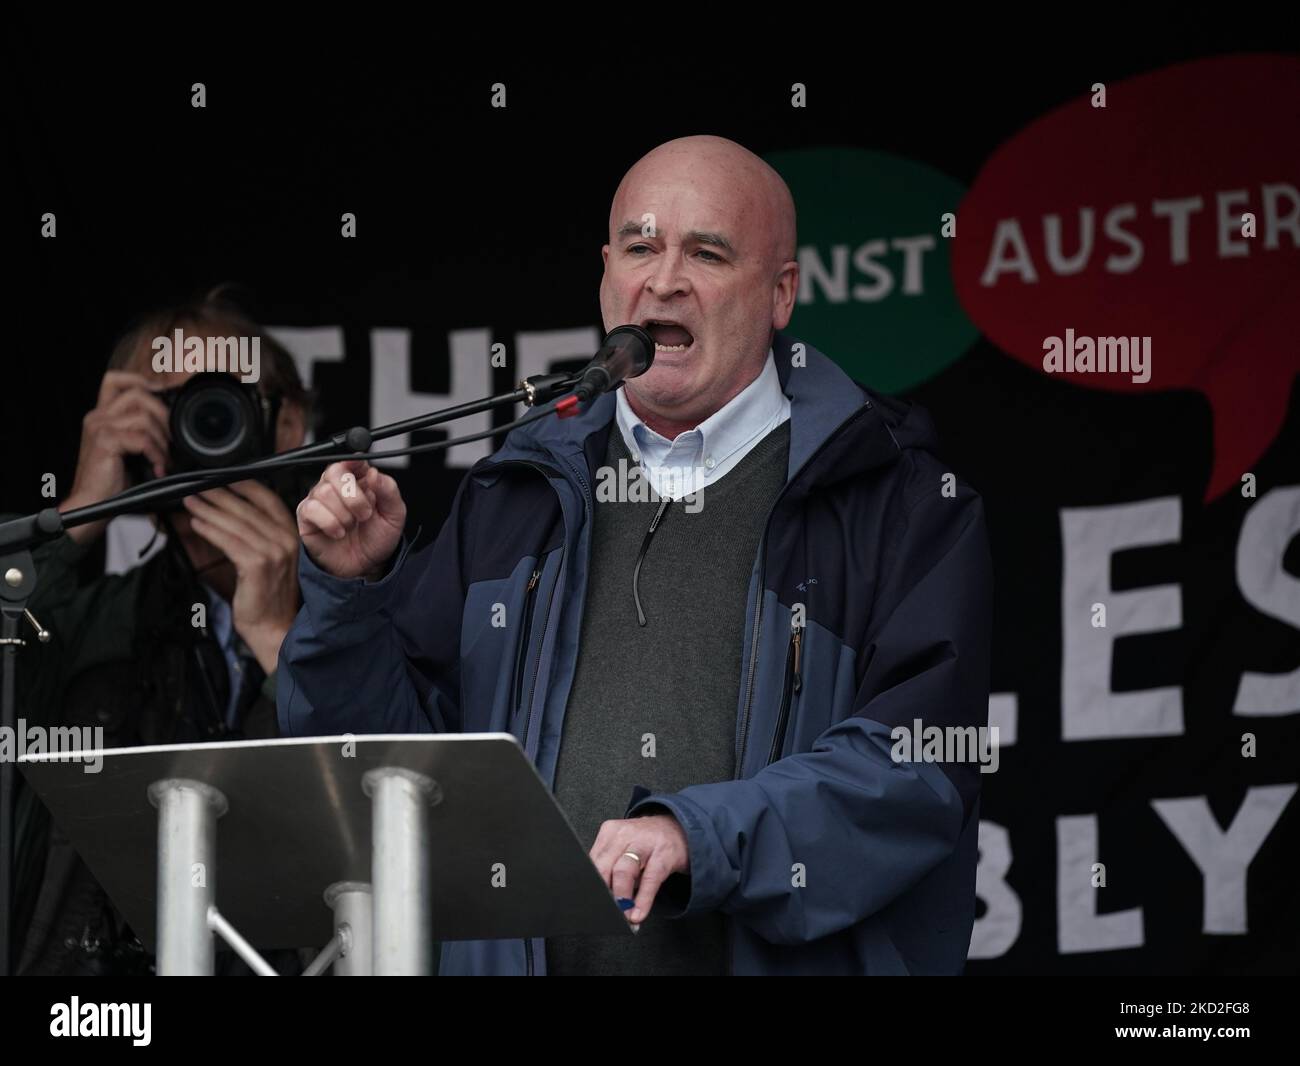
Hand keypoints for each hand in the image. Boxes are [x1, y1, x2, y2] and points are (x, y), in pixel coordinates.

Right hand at [61, 370, 171, 543]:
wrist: (94, 503)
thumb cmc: (113, 479)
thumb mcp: (130, 449)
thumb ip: (142, 430)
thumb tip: (172, 420)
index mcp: (102, 415)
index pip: (116, 380)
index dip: (141, 379)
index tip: (164, 394)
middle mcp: (97, 416)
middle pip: (138, 394)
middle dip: (164, 415)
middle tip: (173, 440)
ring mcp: (99, 427)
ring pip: (143, 416)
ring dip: (162, 439)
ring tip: (164, 459)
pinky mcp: (104, 441)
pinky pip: (141, 438)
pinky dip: (156, 453)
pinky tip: (158, 467)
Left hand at [182, 480, 300, 671]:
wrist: (275, 628)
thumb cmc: (268, 597)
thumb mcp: (268, 560)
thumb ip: (254, 536)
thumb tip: (224, 514)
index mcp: (292, 535)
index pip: (267, 500)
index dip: (244, 486)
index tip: (222, 477)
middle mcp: (287, 540)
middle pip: (247, 508)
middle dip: (219, 495)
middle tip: (197, 487)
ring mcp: (274, 552)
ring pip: (235, 523)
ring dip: (209, 510)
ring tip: (191, 502)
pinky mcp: (258, 565)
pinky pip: (229, 541)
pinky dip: (210, 530)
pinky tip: (197, 524)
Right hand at [295, 460, 405, 579]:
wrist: (366, 566)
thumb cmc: (377, 538)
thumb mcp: (394, 515)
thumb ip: (389, 491)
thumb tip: (374, 473)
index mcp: (358, 480)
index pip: (350, 460)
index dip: (355, 464)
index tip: (364, 474)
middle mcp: (336, 486)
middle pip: (334, 471)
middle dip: (353, 496)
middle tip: (365, 514)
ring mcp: (319, 500)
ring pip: (323, 491)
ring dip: (344, 513)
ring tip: (351, 526)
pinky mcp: (307, 517)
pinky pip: (312, 509)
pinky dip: (330, 522)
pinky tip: (338, 532)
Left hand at [591, 813, 689, 923]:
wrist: (679, 830)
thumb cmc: (645, 844)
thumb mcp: (623, 848)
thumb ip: (609, 868)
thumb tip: (599, 900)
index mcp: (610, 832)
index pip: (592, 862)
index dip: (591, 887)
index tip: (592, 904)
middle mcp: (625, 834)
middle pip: (603, 867)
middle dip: (603, 894)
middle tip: (605, 913)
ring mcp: (645, 842)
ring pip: (623, 871)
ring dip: (620, 898)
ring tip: (622, 915)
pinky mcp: (664, 854)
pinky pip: (650, 880)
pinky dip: (643, 900)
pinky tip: (639, 913)